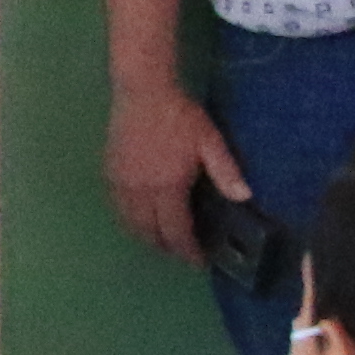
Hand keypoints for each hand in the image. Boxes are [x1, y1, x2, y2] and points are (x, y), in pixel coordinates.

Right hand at [102, 84, 239, 261]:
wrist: (143, 92)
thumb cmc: (180, 116)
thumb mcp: (210, 141)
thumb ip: (226, 171)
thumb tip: (245, 197)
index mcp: (166, 187)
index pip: (175, 230)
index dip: (187, 250)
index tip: (198, 262)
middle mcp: (140, 191)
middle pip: (148, 232)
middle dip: (165, 247)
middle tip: (182, 252)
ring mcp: (121, 183)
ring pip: (129, 222)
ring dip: (145, 236)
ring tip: (162, 239)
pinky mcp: (110, 173)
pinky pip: (118, 208)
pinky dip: (130, 220)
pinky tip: (141, 216)